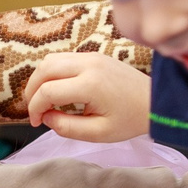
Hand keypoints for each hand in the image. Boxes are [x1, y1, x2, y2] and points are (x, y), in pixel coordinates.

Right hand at [23, 52, 151, 143]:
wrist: (156, 101)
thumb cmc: (130, 120)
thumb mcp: (99, 133)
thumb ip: (67, 128)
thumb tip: (46, 117)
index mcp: (90, 85)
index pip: (47, 91)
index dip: (35, 108)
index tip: (37, 122)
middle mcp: (88, 64)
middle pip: (44, 69)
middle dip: (32, 91)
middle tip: (35, 110)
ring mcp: (91, 56)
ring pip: (51, 59)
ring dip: (40, 79)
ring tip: (43, 100)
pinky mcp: (94, 54)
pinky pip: (64, 58)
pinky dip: (53, 72)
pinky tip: (57, 90)